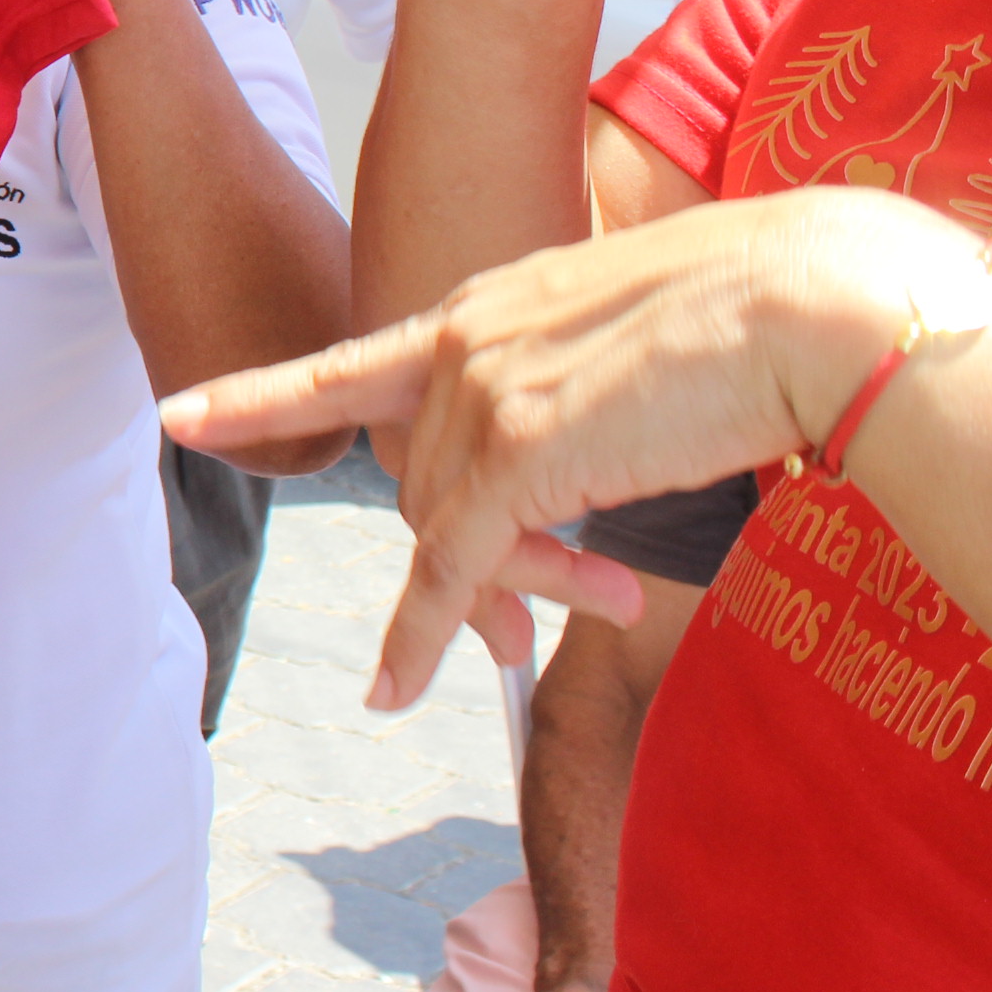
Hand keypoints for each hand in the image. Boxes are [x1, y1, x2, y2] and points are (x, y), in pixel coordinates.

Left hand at [160, 187, 979, 706]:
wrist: (813, 300)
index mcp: (484, 308)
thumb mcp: (623, 336)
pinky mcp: (520, 456)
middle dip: (476, 559)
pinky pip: (449, 567)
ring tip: (611, 595)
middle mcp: (464, 345)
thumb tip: (559, 444)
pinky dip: (421, 634)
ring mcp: (484, 396)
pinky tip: (398, 692)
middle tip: (532, 625)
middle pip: (426, 482)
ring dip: (517, 585)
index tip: (179, 415)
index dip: (258, 397)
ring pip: (453, 526)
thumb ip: (562, 386)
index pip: (348, 366)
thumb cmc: (757, 311)